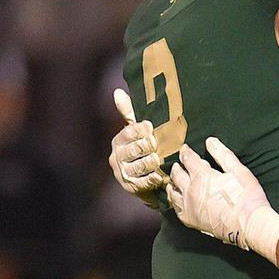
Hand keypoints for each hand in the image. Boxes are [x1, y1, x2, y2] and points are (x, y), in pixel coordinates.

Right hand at [109, 88, 168, 208]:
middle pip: (135, 149)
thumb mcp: (137, 131)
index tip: (151, 128)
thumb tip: (117, 92)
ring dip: (153, 162)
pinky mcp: (131, 187)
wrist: (145, 178)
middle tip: (160, 145)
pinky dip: (154, 178)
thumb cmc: (142, 149)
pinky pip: (144, 181)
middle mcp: (116, 157)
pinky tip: (161, 175)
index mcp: (118, 141)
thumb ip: (129, 112)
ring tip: (161, 159)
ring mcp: (123, 173)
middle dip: (150, 146)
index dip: (142, 130)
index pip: (129, 132)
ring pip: (140, 165)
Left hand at [166, 137, 278, 262]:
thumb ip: (223, 154)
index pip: (188, 159)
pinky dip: (174, 202)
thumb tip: (210, 141)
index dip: (186, 152)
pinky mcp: (191, 220)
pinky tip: (177, 201)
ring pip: (172, 192)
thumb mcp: (238, 170)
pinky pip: (176, 209)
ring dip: (172, 184)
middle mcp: (191, 190)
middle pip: (177, 175)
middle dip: (177, 167)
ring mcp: (189, 206)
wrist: (248, 224)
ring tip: (173, 182)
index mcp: (202, 176)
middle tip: (178, 164)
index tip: (184, 148)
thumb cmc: (246, 197)